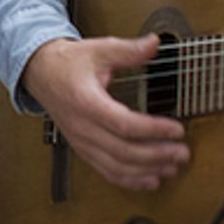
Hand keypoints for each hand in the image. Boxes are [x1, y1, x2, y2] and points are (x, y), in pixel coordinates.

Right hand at [21, 34, 189, 190]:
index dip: (153, 130)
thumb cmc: (69, 63)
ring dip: (147, 171)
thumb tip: (154, 43)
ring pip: (116, 167)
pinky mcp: (83, 150)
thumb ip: (128, 50)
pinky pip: (106, 172)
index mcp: (86, 103)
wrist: (41, 74)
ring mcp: (81, 142)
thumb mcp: (98, 50)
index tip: (177, 129)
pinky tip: (150, 179)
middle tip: (183, 153)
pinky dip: (130, 180)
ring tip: (172, 168)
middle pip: (123, 151)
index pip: (124, 124)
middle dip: (157, 155)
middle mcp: (82, 128)